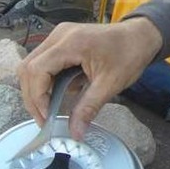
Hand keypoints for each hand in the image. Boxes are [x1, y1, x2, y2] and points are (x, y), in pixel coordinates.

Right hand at [17, 17, 162, 139]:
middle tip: (45, 119)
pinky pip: (44, 61)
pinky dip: (47, 80)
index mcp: (71, 42)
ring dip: (38, 89)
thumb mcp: (110, 84)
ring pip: (32, 64)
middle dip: (33, 96)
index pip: (36, 70)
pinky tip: (60, 93)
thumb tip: (75, 133)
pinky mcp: (62, 40)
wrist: (141, 36)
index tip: (47, 118)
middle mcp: (59, 35)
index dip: (37, 97)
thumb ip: (88, 108)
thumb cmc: (129, 54)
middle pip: (28, 67)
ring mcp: (59, 36)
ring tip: (50, 110)